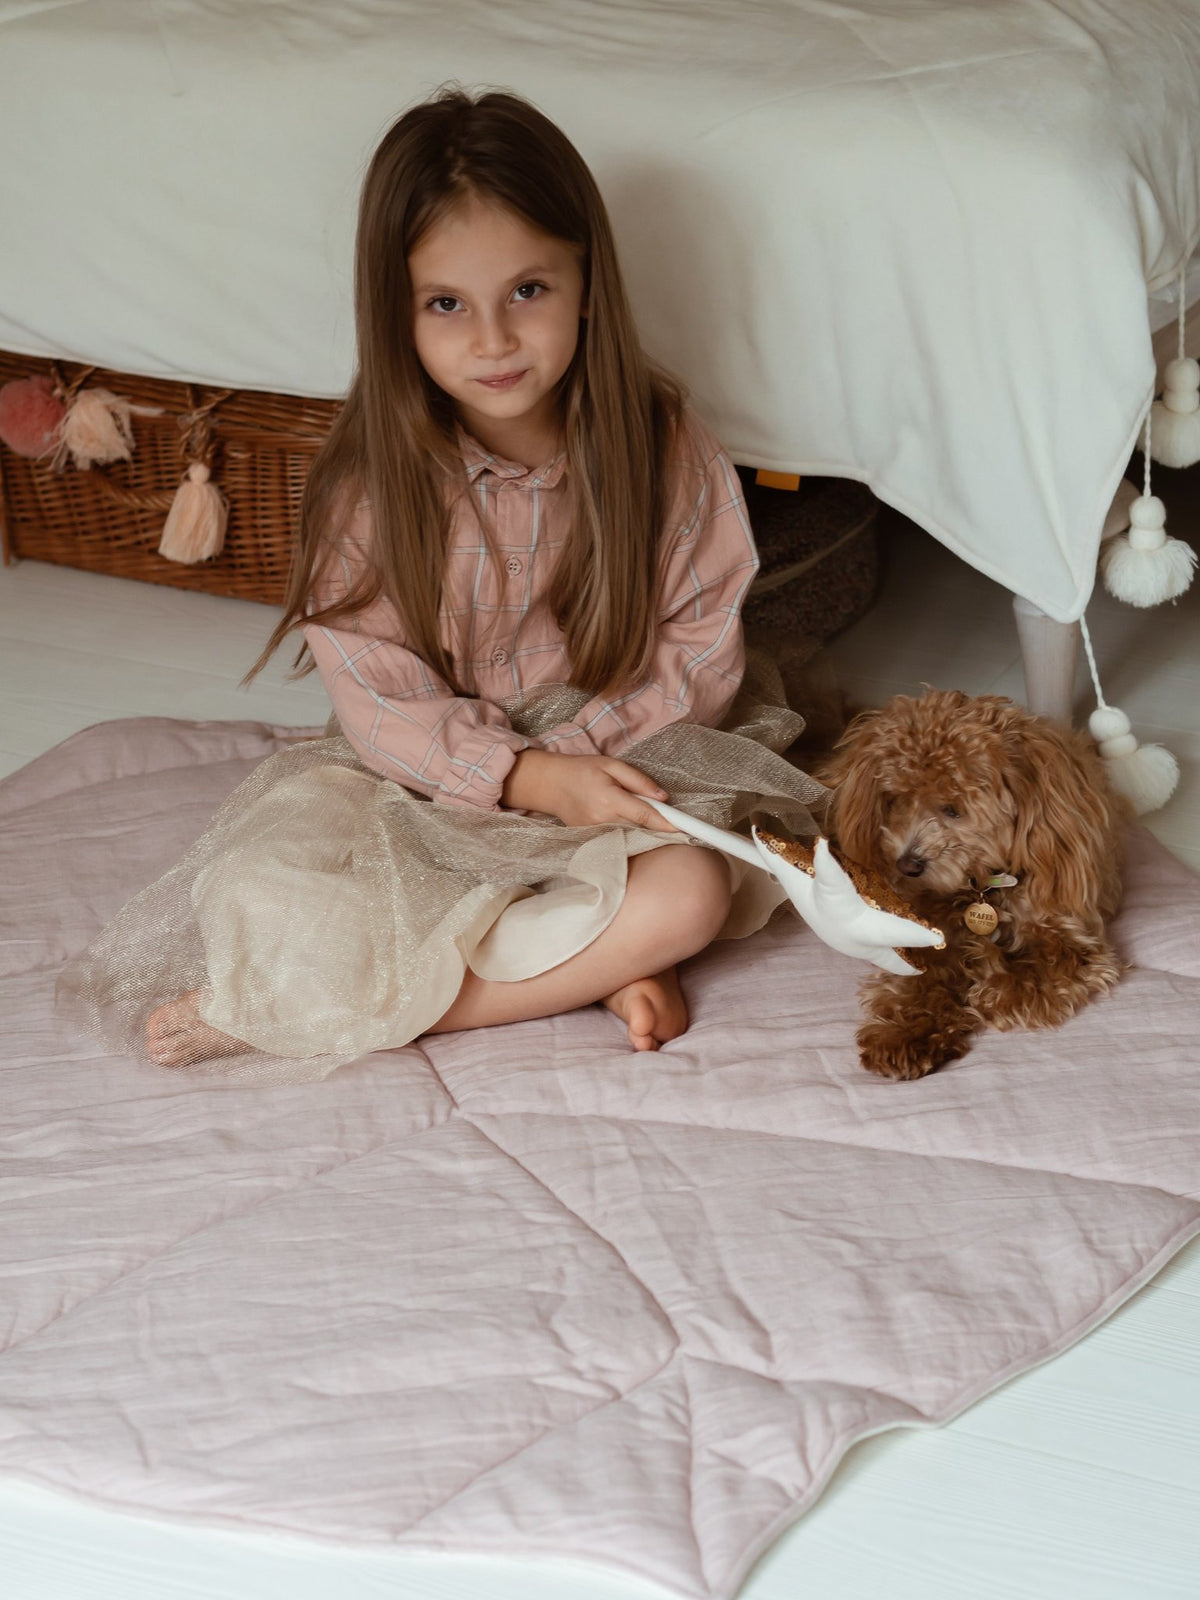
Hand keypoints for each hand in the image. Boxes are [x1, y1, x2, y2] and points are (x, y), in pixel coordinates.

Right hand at [502, 749, 677, 830]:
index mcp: (610, 799)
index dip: (666, 823)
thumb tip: (663, 797)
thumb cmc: (582, 770)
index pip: (645, 815)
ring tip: (637, 815)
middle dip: (655, 824)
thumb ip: (638, 780)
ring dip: (641, 829)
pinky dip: (626, 832)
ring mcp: (595, 833)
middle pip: (640, 828)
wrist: (551, 785)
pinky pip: (617, 838)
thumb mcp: (611, 765)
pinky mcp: (591, 840)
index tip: (684, 829)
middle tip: (665, 815)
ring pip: (630, 835)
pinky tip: (621, 820)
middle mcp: (603, 820)